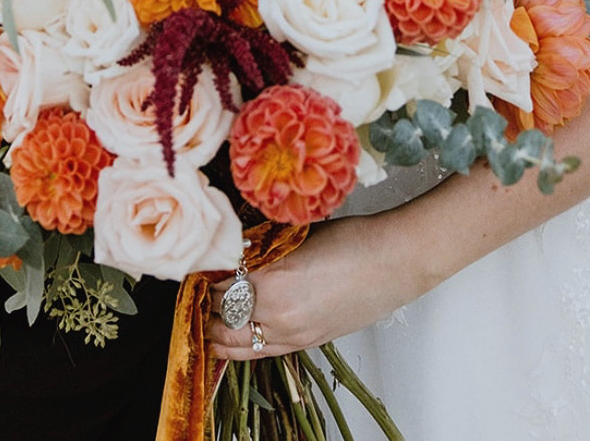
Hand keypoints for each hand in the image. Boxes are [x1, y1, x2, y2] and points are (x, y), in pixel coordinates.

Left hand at [205, 217, 413, 359]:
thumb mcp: (296, 236)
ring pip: (236, 344)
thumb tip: (234, 250)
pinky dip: (239, 345)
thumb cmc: (353, 240)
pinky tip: (230, 336)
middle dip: (203, 304)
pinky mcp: (307, 343)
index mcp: (272, 283)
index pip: (216, 286)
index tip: (196, 266)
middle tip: (195, 289)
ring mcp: (293, 335)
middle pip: (220, 318)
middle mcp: (277, 317)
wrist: (394, 262)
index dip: (202, 276)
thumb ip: (261, 248)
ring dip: (216, 329)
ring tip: (204, 316)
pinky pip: (260, 352)